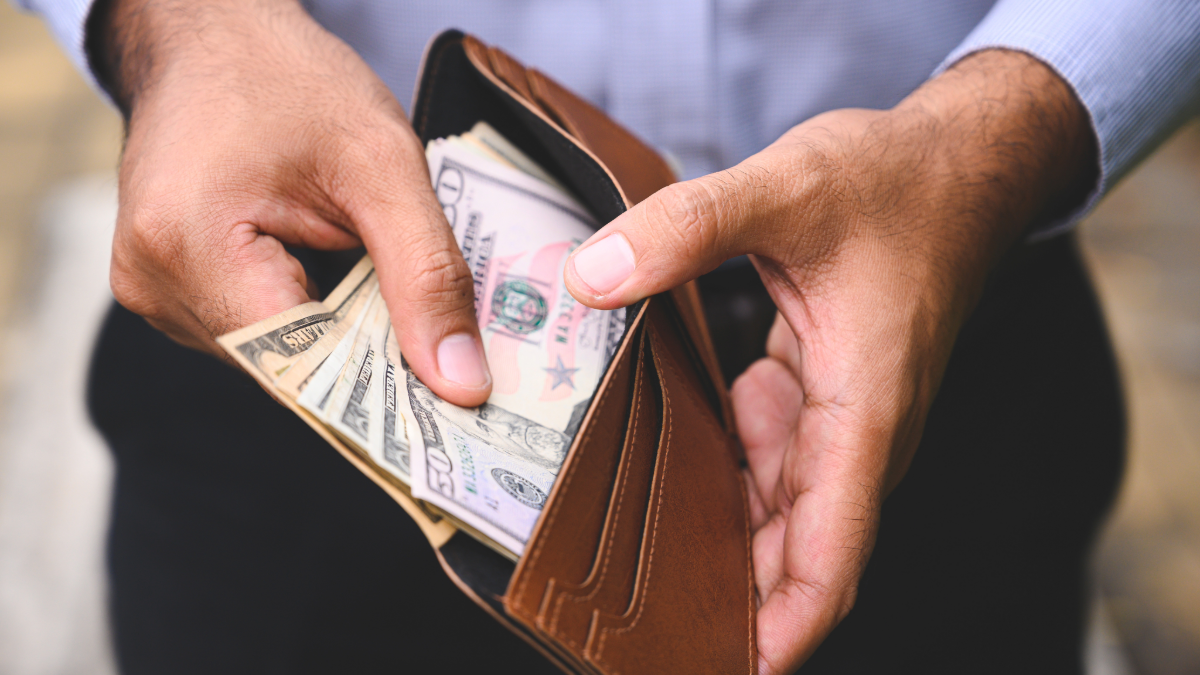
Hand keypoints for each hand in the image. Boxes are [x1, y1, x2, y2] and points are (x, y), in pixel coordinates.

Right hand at [97, 0, 490, 405]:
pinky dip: (312, 318)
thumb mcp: (383, 164)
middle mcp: (152, 284)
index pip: (301, 369)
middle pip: (288, 370)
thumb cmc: (289, 80)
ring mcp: (152, 289)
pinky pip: (257, 334)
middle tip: (444, 346)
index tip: (455, 400)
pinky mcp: (168, 287)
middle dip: (369, 360)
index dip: (384, 392)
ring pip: (276, 359)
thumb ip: (427, 275)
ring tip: (381, 285)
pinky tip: (340, 278)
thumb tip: (461, 384)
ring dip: (341, 337)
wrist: (213, 34)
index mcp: (188, 246)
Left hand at [563, 50, 1095, 672]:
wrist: (960, 163)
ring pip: (774, 505)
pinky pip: (767, 455)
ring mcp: (840, 416)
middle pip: (789, 550)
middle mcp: (858, 431)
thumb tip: (591, 277)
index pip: (830, 558)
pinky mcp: (821, 392)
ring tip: (623, 541)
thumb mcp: (787, 186)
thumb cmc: (901, 182)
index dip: (781, 631)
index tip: (725, 667)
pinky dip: (720, 463)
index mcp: (866, 411)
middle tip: (632, 616)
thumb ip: (687, 228)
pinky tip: (665, 444)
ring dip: (712, 528)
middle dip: (724, 593)